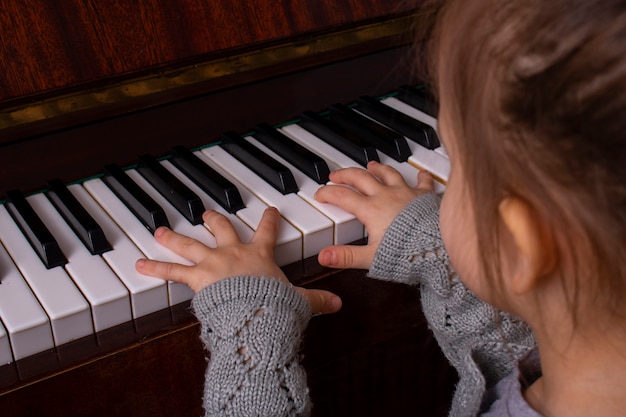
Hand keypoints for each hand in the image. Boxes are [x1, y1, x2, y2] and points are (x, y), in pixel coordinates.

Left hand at [135, 207, 341, 314]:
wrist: (254, 314)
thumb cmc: (274, 306)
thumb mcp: (299, 302)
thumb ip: (316, 300)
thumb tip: (338, 304)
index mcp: (260, 256)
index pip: (268, 232)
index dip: (270, 219)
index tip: (270, 210)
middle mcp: (233, 253)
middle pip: (221, 229)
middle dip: (213, 220)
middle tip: (207, 214)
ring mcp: (212, 263)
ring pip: (189, 244)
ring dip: (173, 237)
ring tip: (158, 231)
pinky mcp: (197, 279)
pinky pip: (172, 272)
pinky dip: (155, 268)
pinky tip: (140, 263)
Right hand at [315, 161, 434, 269]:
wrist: (438, 248)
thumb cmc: (408, 254)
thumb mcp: (371, 258)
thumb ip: (346, 256)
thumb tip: (324, 256)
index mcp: (371, 210)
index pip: (342, 196)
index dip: (328, 193)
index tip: (320, 193)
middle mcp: (387, 196)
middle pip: (361, 178)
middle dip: (346, 174)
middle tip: (336, 174)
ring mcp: (407, 194)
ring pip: (388, 174)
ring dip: (378, 169)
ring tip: (372, 164)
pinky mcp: (425, 197)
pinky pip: (422, 182)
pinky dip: (420, 177)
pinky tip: (421, 173)